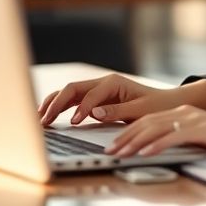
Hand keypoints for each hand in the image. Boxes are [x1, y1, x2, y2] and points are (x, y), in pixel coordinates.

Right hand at [38, 74, 197, 125]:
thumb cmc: (156, 106)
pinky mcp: (96, 98)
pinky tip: (48, 114)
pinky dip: (60, 106)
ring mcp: (98, 89)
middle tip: (44, 120)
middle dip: (56, 103)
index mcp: (113, 83)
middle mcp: (103, 83)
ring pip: (69, 93)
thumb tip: (93, 113)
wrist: (166, 103)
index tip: (72, 123)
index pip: (90, 95)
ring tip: (39, 117)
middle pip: (72, 89)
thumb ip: (116, 111)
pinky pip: (73, 100)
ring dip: (53, 104)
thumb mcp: (140, 110)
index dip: (80, 109)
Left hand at [106, 106, 205, 157]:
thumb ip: (182, 144)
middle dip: (125, 137)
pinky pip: (175, 136)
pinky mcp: (204, 128)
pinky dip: (158, 144)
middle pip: (148, 122)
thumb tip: (160, 156)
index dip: (128, 132)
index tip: (112, 145)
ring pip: (157, 128)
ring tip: (120, 152)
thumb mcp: (202, 142)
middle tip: (108, 150)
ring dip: (135, 141)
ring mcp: (195, 119)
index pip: (149, 121)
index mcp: (184, 114)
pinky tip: (145, 152)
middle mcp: (186, 112)